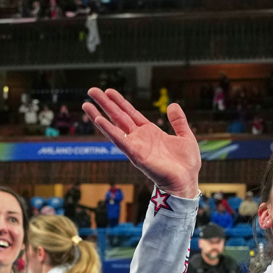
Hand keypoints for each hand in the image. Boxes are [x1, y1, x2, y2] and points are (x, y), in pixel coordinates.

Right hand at [82, 88, 200, 197]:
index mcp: (150, 132)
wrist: (187, 182)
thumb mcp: (185, 136)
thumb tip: (173, 105)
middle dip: (105, 104)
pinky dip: (109, 131)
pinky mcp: (136, 156)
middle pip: (118, 116)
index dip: (120, 101)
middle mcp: (139, 138)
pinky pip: (120, 141)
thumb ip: (178, 121)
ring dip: (99, 116)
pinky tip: (99, 121)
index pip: (130, 113)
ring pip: (114, 127)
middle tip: (91, 90)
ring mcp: (136, 147)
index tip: (108, 91)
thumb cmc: (186, 164)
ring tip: (86, 105)